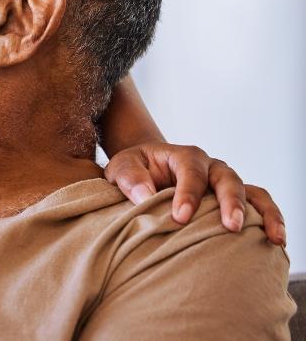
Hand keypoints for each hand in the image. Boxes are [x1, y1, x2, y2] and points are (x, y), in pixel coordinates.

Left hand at [104, 141, 286, 245]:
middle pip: (227, 180)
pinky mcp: (233, 200)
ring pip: (251, 192)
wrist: (146, 171)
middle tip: (230, 227)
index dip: (188, 194)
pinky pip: (257, 205)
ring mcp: (225, 183)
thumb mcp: (121, 167)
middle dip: (230, 203)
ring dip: (262, 213)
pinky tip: (277, 241)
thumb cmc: (134, 170)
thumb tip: (144, 196)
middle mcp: (210, 167)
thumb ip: (129, 178)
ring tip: (272, 237)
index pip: (191, 171)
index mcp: (184, 156)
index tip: (180, 217)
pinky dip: (269, 219)